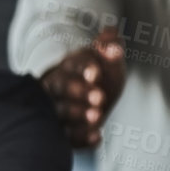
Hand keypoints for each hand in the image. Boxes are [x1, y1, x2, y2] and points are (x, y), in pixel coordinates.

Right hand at [39, 28, 125, 147]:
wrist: (90, 100)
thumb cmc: (100, 77)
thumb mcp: (108, 62)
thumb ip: (111, 47)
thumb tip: (112, 32)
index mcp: (69, 66)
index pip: (71, 65)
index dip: (83, 68)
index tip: (96, 73)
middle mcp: (57, 88)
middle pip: (61, 88)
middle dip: (79, 92)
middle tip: (100, 98)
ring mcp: (57, 110)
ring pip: (60, 112)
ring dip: (78, 114)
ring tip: (98, 116)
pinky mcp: (62, 131)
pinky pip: (67, 136)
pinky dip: (81, 138)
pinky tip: (97, 137)